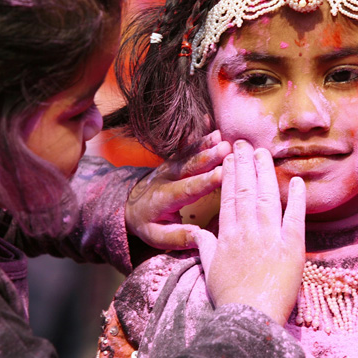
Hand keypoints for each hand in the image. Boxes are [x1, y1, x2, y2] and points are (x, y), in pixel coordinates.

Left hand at [126, 130, 230, 249]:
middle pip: (188, 166)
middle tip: (226, 148)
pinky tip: (210, 119)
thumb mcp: (157, 237)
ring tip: (222, 135)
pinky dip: (198, 133)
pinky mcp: (173, 158)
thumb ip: (177, 237)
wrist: (130, 205)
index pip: (186, 189)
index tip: (222, 174)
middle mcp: (166, 178)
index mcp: (163, 198)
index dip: (204, 181)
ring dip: (205, 143)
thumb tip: (198, 237)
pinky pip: (186, 145)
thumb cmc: (148, 223)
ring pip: (188, 153)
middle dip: (208, 156)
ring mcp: (169, 166)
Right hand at [193, 140, 305, 325]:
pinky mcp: (292, 247)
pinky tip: (297, 180)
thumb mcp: (210, 270)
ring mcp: (270, 236)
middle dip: (245, 165)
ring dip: (265, 173)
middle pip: (245, 190)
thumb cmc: (229, 298)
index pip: (228, 197)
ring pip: (266, 197)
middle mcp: (247, 230)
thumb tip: (198, 232)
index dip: (230, 175)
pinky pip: (295, 216)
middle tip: (245, 144)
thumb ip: (205, 247)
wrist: (249, 318)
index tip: (230, 158)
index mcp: (227, 235)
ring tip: (264, 154)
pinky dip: (297, 197)